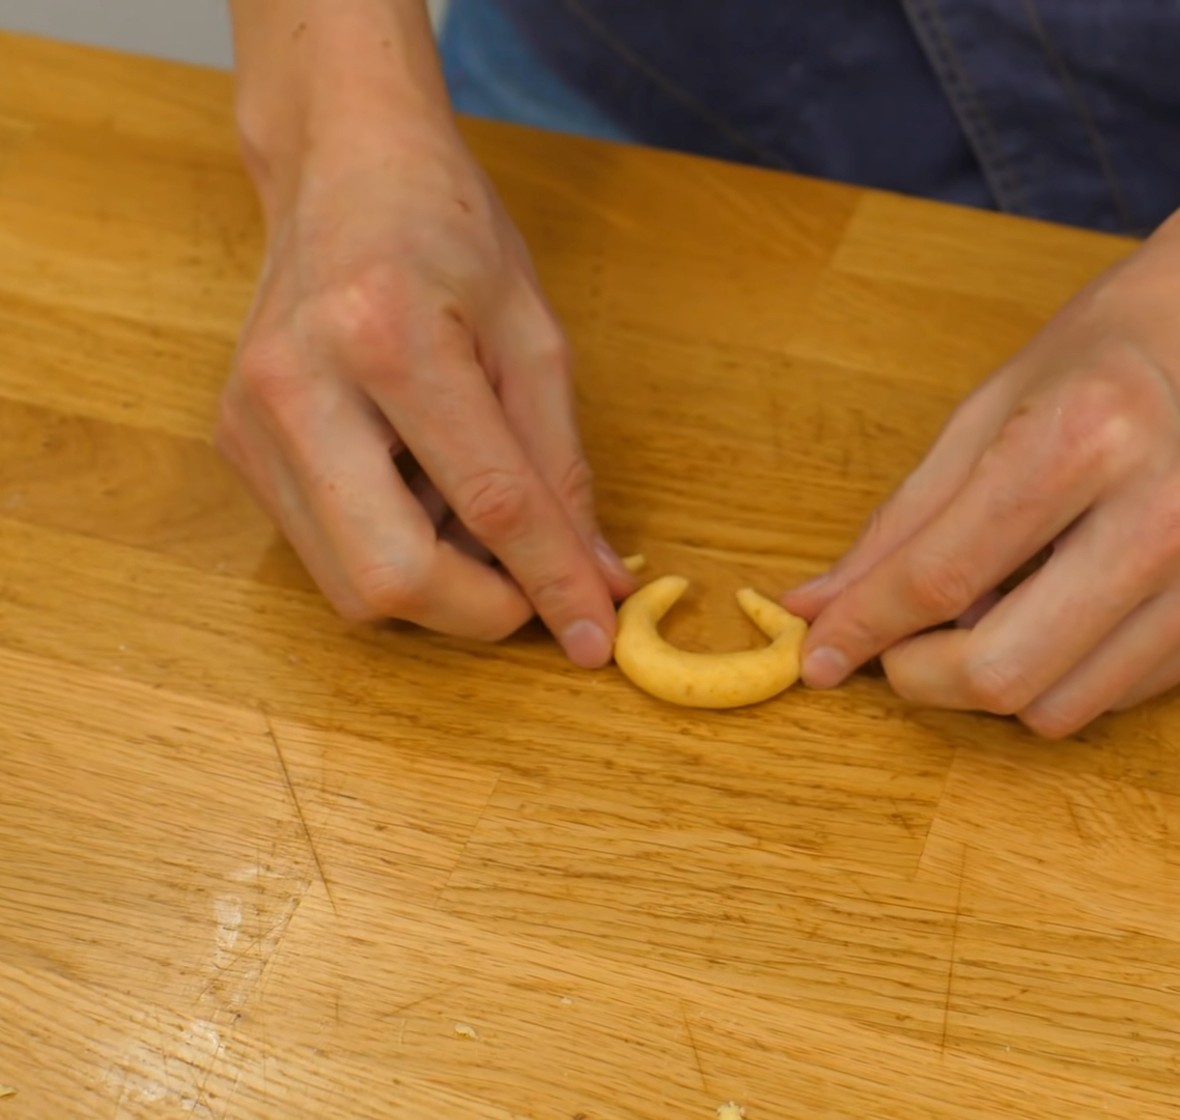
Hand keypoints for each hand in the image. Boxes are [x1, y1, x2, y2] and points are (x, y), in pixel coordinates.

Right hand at [215, 116, 632, 664]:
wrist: (340, 170)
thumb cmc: (448, 234)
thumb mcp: (533, 336)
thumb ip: (562, 465)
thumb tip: (596, 576)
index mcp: (390, 336)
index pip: (489, 502)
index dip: (553, 583)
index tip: (597, 639)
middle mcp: (301, 386)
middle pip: (393, 575)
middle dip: (479, 611)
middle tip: (533, 588)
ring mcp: (253, 422)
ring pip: (352, 584)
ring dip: (438, 585)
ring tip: (475, 517)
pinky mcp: (236, 444)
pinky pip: (326, 550)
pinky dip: (394, 551)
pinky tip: (422, 495)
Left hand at [783, 228, 1179, 735]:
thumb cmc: (1111, 349)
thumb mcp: (985, 409)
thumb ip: (901, 522)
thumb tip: (817, 608)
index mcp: (1085, 437)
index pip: (943, 575)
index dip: (863, 628)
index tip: (816, 655)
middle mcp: (1166, 514)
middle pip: (1004, 670)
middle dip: (922, 679)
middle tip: (899, 649)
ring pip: (1059, 707)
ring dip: (993, 682)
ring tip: (986, 614)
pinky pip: (1120, 694)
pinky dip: (1063, 672)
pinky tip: (1058, 609)